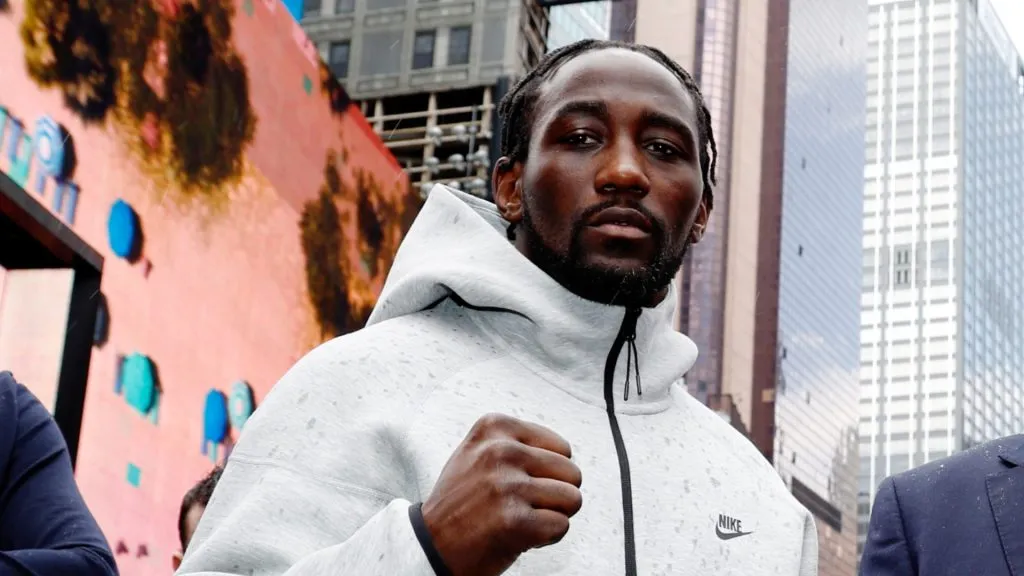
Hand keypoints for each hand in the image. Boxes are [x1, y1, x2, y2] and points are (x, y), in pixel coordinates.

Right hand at [421, 413, 582, 575]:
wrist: (431, 545)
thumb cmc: (461, 502)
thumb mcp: (479, 452)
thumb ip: (518, 443)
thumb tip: (566, 452)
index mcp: (495, 427)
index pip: (561, 448)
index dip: (547, 472)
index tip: (518, 483)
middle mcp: (501, 451)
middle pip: (571, 472)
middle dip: (554, 494)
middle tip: (521, 504)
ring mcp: (508, 486)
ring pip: (572, 499)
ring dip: (552, 515)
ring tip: (520, 517)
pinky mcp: (514, 521)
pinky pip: (561, 526)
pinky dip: (545, 537)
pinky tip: (518, 535)